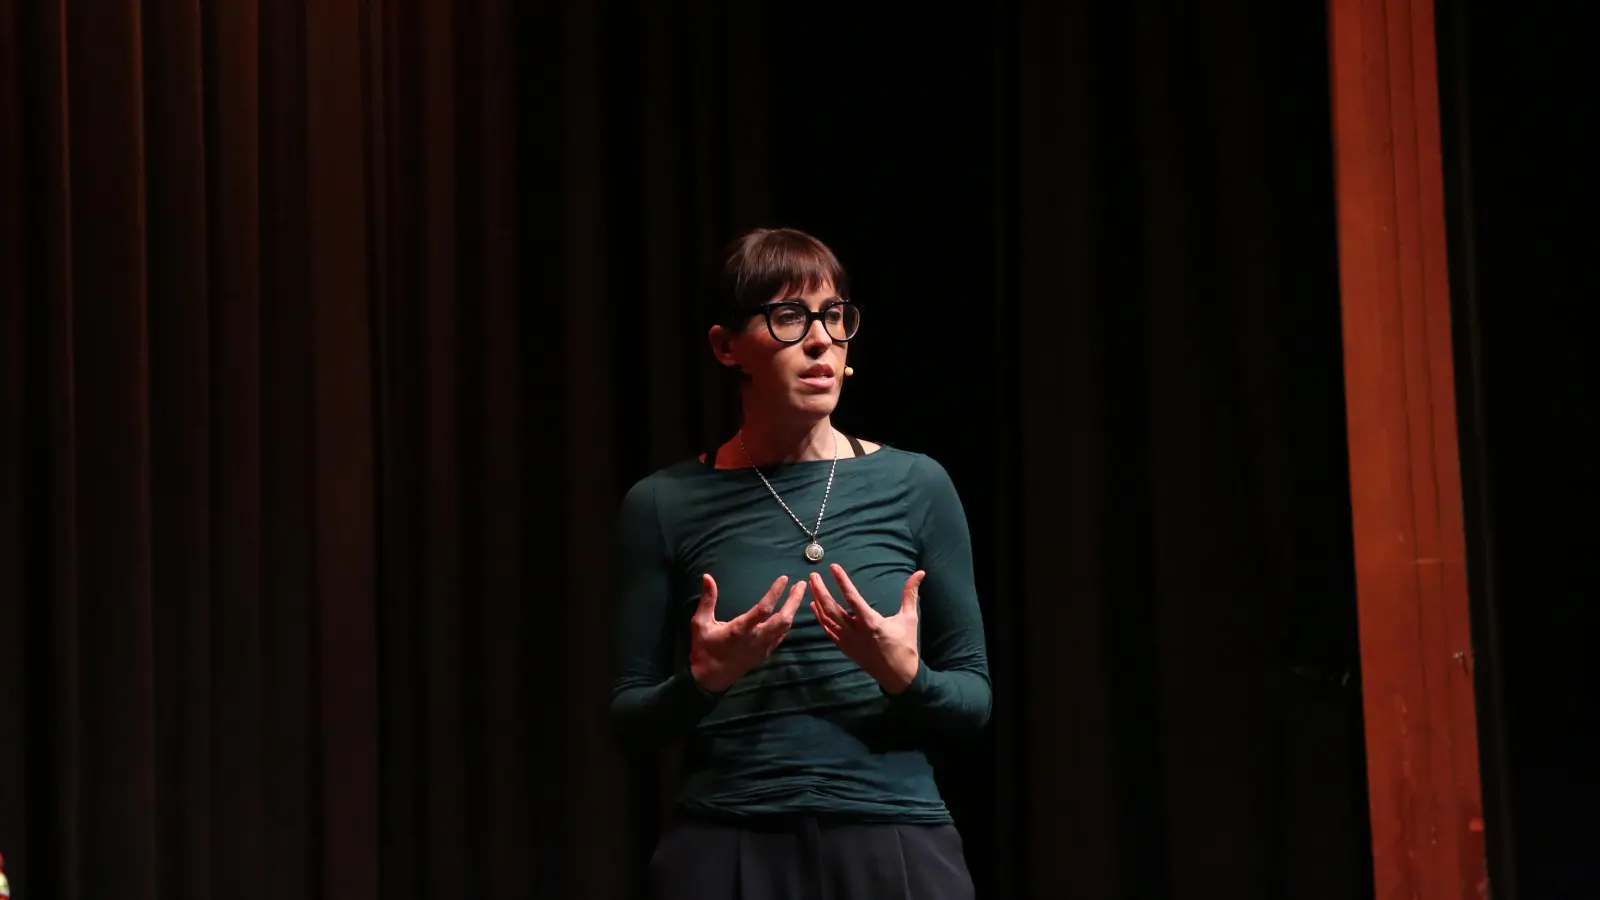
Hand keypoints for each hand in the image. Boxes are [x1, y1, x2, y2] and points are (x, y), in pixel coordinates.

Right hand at [689, 574, 806, 693]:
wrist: (710, 679)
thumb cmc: (704, 649)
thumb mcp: (700, 623)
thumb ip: (707, 600)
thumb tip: (707, 577)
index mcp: (741, 630)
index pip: (763, 609)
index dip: (775, 593)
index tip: (784, 578)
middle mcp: (756, 639)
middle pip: (783, 619)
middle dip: (794, 601)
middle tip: (802, 584)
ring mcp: (763, 648)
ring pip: (785, 628)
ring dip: (793, 610)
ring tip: (797, 594)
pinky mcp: (765, 654)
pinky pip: (781, 637)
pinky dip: (787, 623)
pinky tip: (788, 614)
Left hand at [809, 564, 924, 694]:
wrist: (898, 675)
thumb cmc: (905, 645)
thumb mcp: (909, 618)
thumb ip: (910, 594)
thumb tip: (920, 573)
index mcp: (871, 622)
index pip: (852, 597)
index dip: (841, 581)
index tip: (833, 567)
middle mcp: (855, 631)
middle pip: (832, 608)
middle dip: (820, 590)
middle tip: (813, 575)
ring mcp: (848, 641)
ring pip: (827, 619)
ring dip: (818, 601)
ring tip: (811, 586)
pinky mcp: (845, 648)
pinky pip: (828, 631)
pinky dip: (820, 618)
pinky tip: (814, 607)